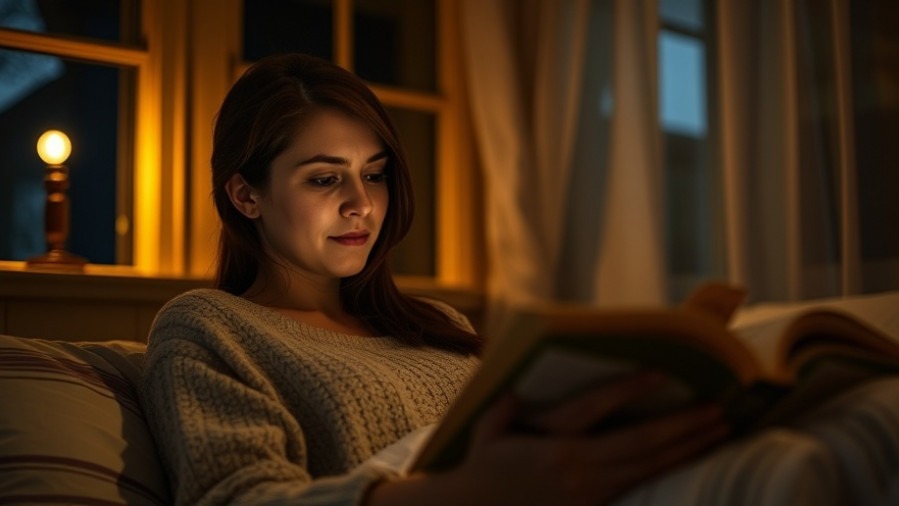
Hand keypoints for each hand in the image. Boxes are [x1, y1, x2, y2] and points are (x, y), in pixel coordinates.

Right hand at [451, 372, 728, 505]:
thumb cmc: (481, 469)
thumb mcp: (486, 432)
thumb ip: (503, 407)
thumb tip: (516, 383)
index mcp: (555, 447)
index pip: (602, 412)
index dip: (633, 392)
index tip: (662, 374)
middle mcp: (580, 472)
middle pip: (642, 446)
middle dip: (684, 427)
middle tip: (719, 409)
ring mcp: (591, 494)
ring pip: (649, 469)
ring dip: (687, 449)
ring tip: (719, 430)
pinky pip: (639, 486)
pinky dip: (667, 469)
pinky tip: (689, 457)